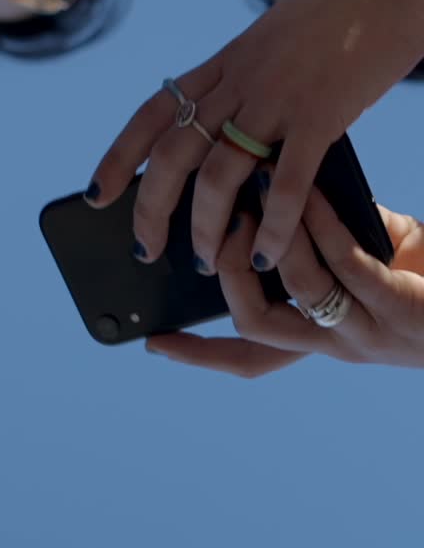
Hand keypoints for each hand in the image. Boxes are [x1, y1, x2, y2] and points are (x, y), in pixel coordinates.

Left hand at [88, 0, 423, 274]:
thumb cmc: (345, 8)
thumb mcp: (278, 40)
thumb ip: (254, 81)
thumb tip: (243, 126)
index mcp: (226, 62)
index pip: (152, 113)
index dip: (119, 157)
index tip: (97, 195)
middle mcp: (240, 81)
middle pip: (173, 154)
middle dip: (151, 209)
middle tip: (146, 249)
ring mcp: (277, 98)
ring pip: (217, 175)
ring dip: (205, 227)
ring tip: (207, 262)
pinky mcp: (321, 115)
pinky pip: (285, 183)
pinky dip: (273, 227)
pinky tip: (266, 256)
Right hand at [148, 190, 423, 373]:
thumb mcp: (364, 260)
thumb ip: (320, 240)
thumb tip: (272, 192)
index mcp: (321, 340)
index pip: (247, 358)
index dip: (198, 353)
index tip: (150, 341)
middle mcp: (336, 346)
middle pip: (255, 328)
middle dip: (228, 273)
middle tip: (217, 226)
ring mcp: (368, 333)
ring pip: (294, 290)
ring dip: (273, 234)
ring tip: (264, 189)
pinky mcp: (397, 308)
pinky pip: (343, 263)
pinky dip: (319, 224)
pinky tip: (310, 192)